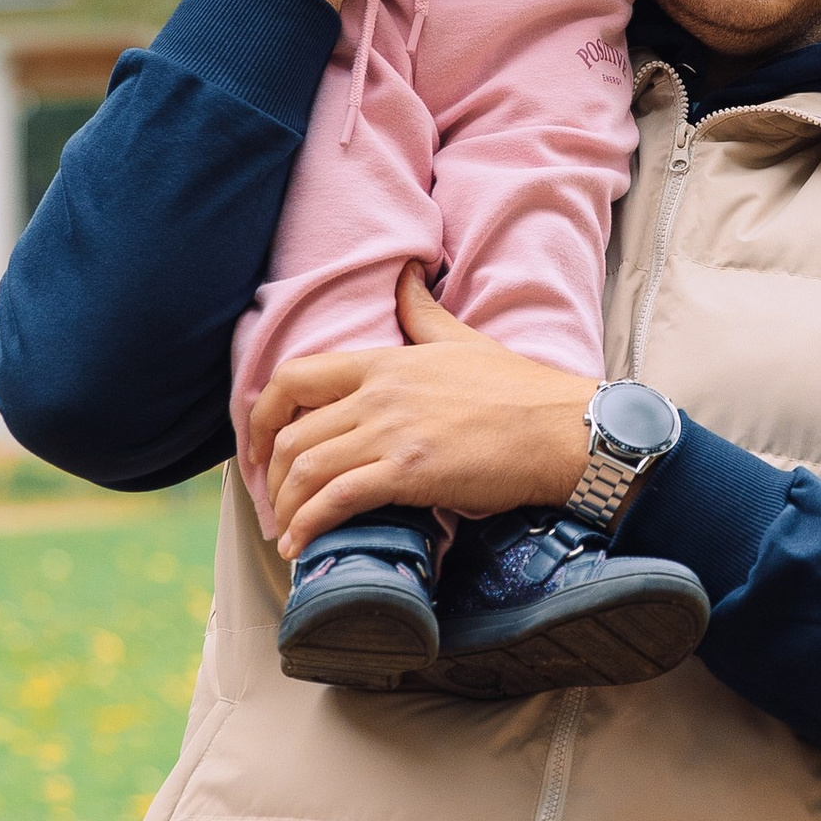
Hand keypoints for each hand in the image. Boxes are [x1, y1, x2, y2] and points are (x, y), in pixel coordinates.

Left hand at [252, 269, 597, 552]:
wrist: (562, 429)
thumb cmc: (520, 390)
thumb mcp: (461, 339)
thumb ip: (422, 313)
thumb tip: (407, 275)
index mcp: (384, 361)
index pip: (294, 377)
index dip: (261, 414)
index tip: (258, 445)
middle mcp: (379, 393)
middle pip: (291, 431)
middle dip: (270, 474)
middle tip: (273, 501)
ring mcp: (392, 431)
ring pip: (306, 466)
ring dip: (285, 506)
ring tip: (285, 530)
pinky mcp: (409, 471)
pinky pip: (336, 499)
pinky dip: (308, 525)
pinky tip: (302, 546)